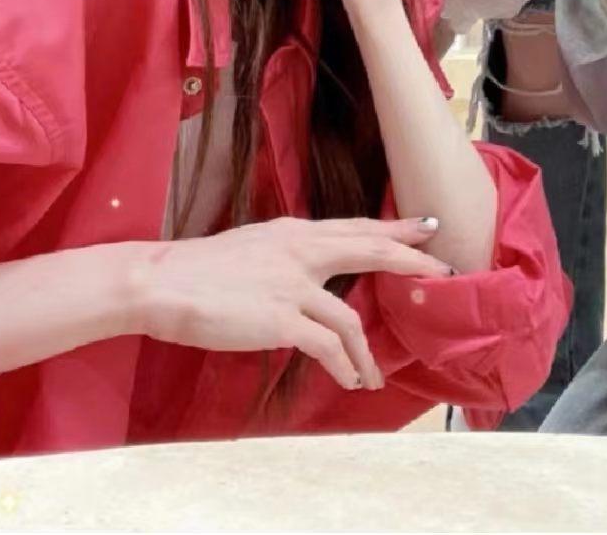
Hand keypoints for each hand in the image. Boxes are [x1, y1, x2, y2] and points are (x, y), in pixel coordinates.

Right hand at [138, 215, 452, 389]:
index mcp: (294, 232)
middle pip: (370, 250)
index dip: (393, 229)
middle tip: (443, 271)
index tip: (427, 226)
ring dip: (367, 351)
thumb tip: (307, 267)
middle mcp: (300, 251)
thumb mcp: (253, 244)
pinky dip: (344, 364)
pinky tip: (349, 379)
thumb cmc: (199, 269)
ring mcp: (292, 285)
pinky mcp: (281, 319)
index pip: (355, 227)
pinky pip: (328, 346)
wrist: (163, 282)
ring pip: (351, 316)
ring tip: (374, 375)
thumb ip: (286, 253)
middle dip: (410, 260)